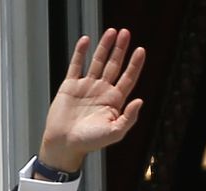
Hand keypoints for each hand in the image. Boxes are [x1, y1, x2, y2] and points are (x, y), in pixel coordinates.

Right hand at [39, 28, 145, 172]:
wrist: (65, 143)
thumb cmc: (90, 142)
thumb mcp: (115, 132)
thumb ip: (129, 118)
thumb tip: (140, 101)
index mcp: (115, 101)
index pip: (128, 78)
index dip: (135, 64)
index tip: (141, 50)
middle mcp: (103, 91)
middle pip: (115, 65)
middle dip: (121, 49)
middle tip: (126, 33)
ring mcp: (87, 87)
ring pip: (98, 62)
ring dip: (104, 47)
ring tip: (111, 32)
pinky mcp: (70, 85)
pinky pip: (76, 65)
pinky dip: (81, 52)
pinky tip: (86, 40)